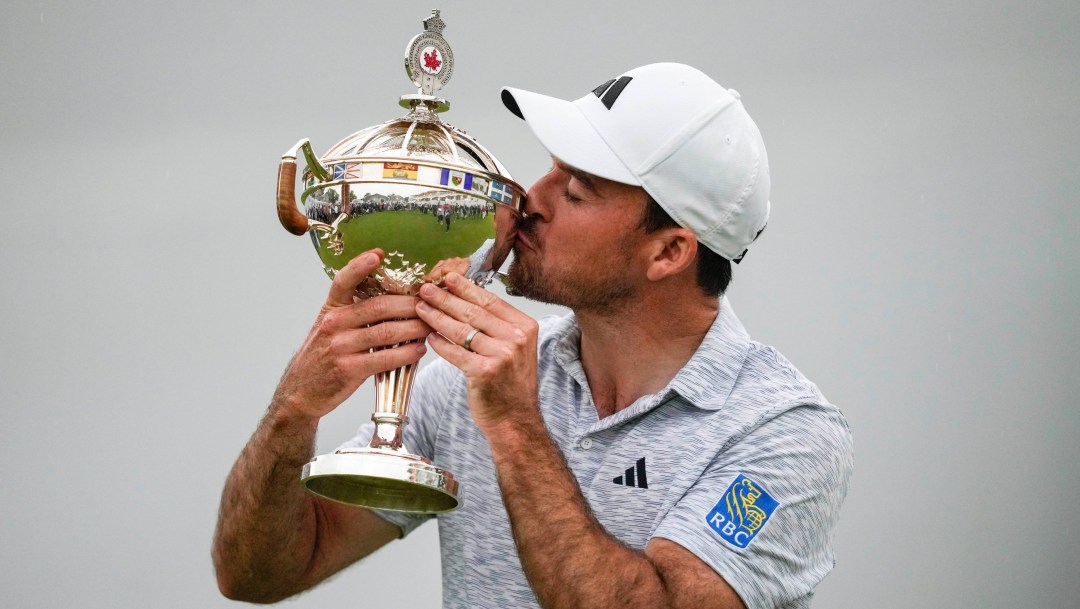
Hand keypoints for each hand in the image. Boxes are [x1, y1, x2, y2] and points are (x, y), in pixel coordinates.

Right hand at [272, 249, 430, 421]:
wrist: (301, 391)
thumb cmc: (322, 355)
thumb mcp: (330, 326)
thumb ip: (354, 311)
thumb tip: (393, 298)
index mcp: (331, 309)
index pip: (343, 281)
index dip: (360, 266)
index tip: (378, 255)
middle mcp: (334, 324)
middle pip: (379, 306)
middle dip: (410, 304)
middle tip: (430, 303)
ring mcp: (341, 346)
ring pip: (386, 331)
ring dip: (414, 328)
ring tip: (430, 325)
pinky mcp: (349, 369)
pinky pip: (385, 358)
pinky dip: (406, 353)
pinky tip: (418, 349)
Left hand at [415, 272, 539, 432]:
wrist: (516, 420)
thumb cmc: (510, 383)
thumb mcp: (515, 347)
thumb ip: (497, 324)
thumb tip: (466, 298)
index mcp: (525, 326)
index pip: (490, 301)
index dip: (466, 287)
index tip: (447, 277)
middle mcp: (516, 338)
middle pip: (473, 312)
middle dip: (445, 298)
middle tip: (425, 289)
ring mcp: (502, 355)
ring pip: (461, 330)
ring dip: (437, 317)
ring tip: (420, 309)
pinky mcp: (484, 372)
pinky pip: (455, 352)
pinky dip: (440, 344)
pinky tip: (429, 336)